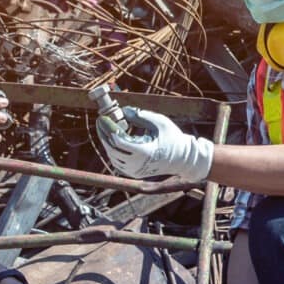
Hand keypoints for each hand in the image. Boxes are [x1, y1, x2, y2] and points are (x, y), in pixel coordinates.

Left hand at [96, 105, 214, 181]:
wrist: (183, 159)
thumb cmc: (173, 138)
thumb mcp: (160, 122)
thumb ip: (141, 116)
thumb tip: (124, 110)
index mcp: (144, 152)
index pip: (118, 141)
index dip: (108, 128)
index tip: (103, 117)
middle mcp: (137, 164)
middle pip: (112, 149)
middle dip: (104, 134)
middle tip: (100, 121)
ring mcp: (135, 171)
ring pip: (113, 157)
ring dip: (107, 143)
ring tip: (105, 129)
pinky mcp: (134, 173)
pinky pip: (118, 162)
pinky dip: (113, 151)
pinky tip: (112, 140)